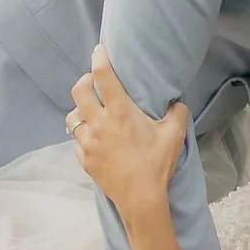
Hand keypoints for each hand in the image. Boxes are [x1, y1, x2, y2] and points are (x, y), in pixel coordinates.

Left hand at [64, 45, 187, 223]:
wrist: (140, 199)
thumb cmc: (157, 164)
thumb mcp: (174, 135)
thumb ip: (176, 112)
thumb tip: (175, 101)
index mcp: (120, 112)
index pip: (103, 76)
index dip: (99, 58)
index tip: (99, 50)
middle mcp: (98, 123)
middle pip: (79, 91)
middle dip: (85, 81)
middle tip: (94, 82)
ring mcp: (88, 142)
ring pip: (72, 117)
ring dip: (80, 110)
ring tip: (91, 112)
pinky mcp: (84, 159)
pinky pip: (76, 140)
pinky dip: (82, 135)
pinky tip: (93, 138)